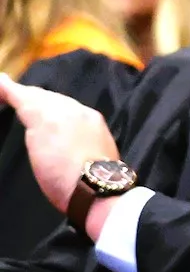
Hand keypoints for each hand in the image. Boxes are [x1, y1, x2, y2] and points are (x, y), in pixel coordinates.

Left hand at [0, 74, 121, 214]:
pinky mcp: (41, 117)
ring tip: (4, 90)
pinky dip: (7, 91)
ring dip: (20, 95)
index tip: (42, 112)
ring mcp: (60, 113)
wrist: (97, 185)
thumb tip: (71, 155)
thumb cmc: (97, 183)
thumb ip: (81, 150)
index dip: (52, 109)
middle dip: (35, 99)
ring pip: (36, 97)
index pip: (68, 110)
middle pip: (51, 99)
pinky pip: (19, 98)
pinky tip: (0, 85)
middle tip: (17, 97)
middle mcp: (78, 112)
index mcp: (93, 123)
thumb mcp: (94, 162)